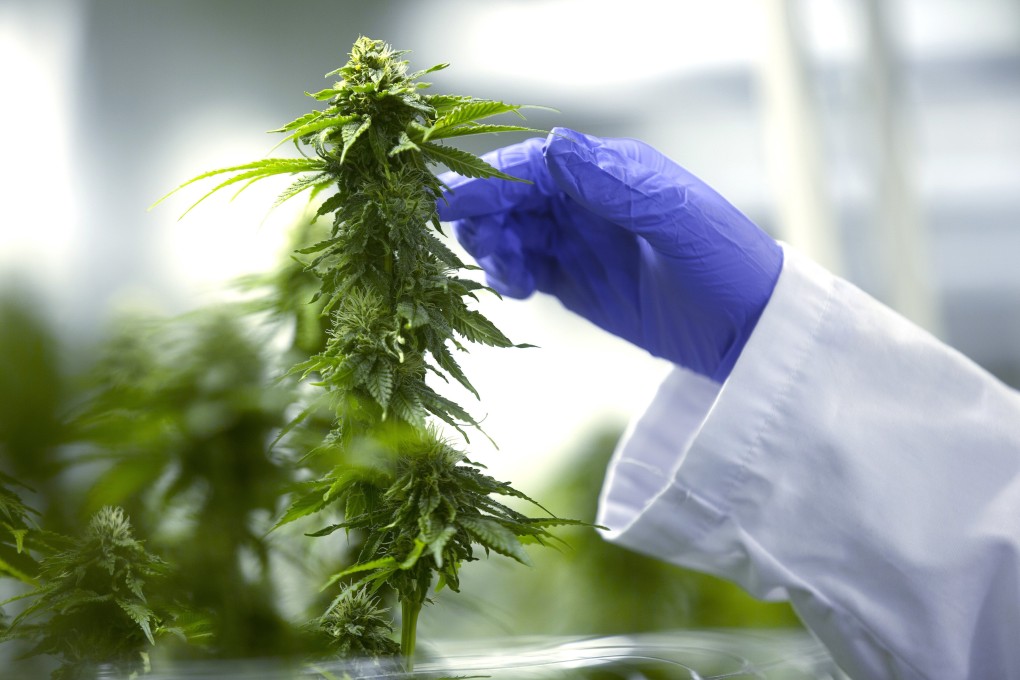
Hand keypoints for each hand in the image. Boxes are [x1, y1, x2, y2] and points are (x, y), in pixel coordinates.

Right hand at [437, 128, 782, 382]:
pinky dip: (509, 274)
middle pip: (514, 197)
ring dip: (495, 248)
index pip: (537, 165)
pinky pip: (527, 268)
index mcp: (611, 173)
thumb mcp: (679, 220)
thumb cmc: (728, 265)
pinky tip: (516, 288)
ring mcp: (581, 241)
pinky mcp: (576, 281)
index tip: (456, 202)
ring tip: (510, 275)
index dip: (492, 180)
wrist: (751, 330)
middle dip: (487, 217)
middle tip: (486, 248)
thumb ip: (617, 186)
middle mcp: (589, 201)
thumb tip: (555, 145)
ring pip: (513, 232)